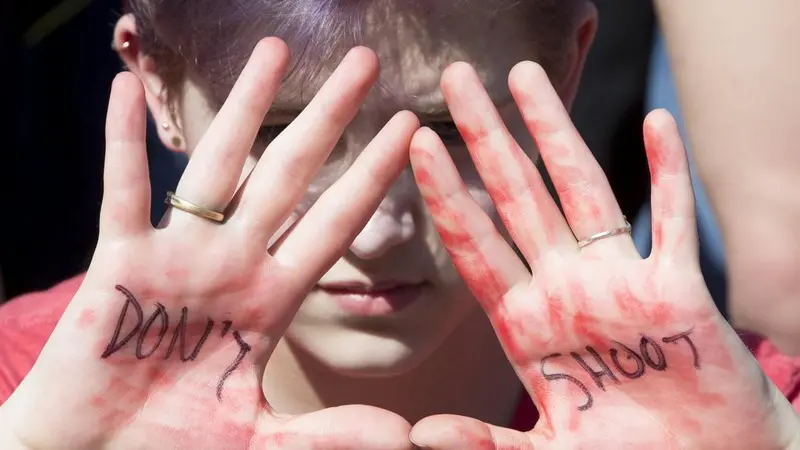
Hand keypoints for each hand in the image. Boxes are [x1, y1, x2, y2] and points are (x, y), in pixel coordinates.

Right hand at [0, 39, 416, 449]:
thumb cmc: (174, 449)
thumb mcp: (262, 442)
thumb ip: (328, 435)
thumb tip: (404, 437)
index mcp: (272, 300)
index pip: (336, 223)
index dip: (372, 174)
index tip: (408, 127)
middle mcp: (233, 265)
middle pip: (291, 175)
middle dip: (329, 117)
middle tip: (364, 59)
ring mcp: (178, 259)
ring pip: (219, 168)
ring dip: (244, 108)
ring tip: (272, 49)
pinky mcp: (119, 267)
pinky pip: (122, 195)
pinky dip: (121, 145)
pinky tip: (123, 89)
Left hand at [408, 62, 799, 448]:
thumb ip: (485, 443)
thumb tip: (419, 435)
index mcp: (527, 325)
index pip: (476, 246)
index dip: (447, 195)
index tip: (416, 143)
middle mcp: (567, 291)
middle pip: (518, 198)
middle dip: (486, 138)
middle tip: (455, 78)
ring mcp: (621, 284)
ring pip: (583, 193)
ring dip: (557, 134)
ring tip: (528, 77)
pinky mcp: (679, 292)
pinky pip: (674, 222)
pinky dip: (670, 174)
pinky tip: (657, 123)